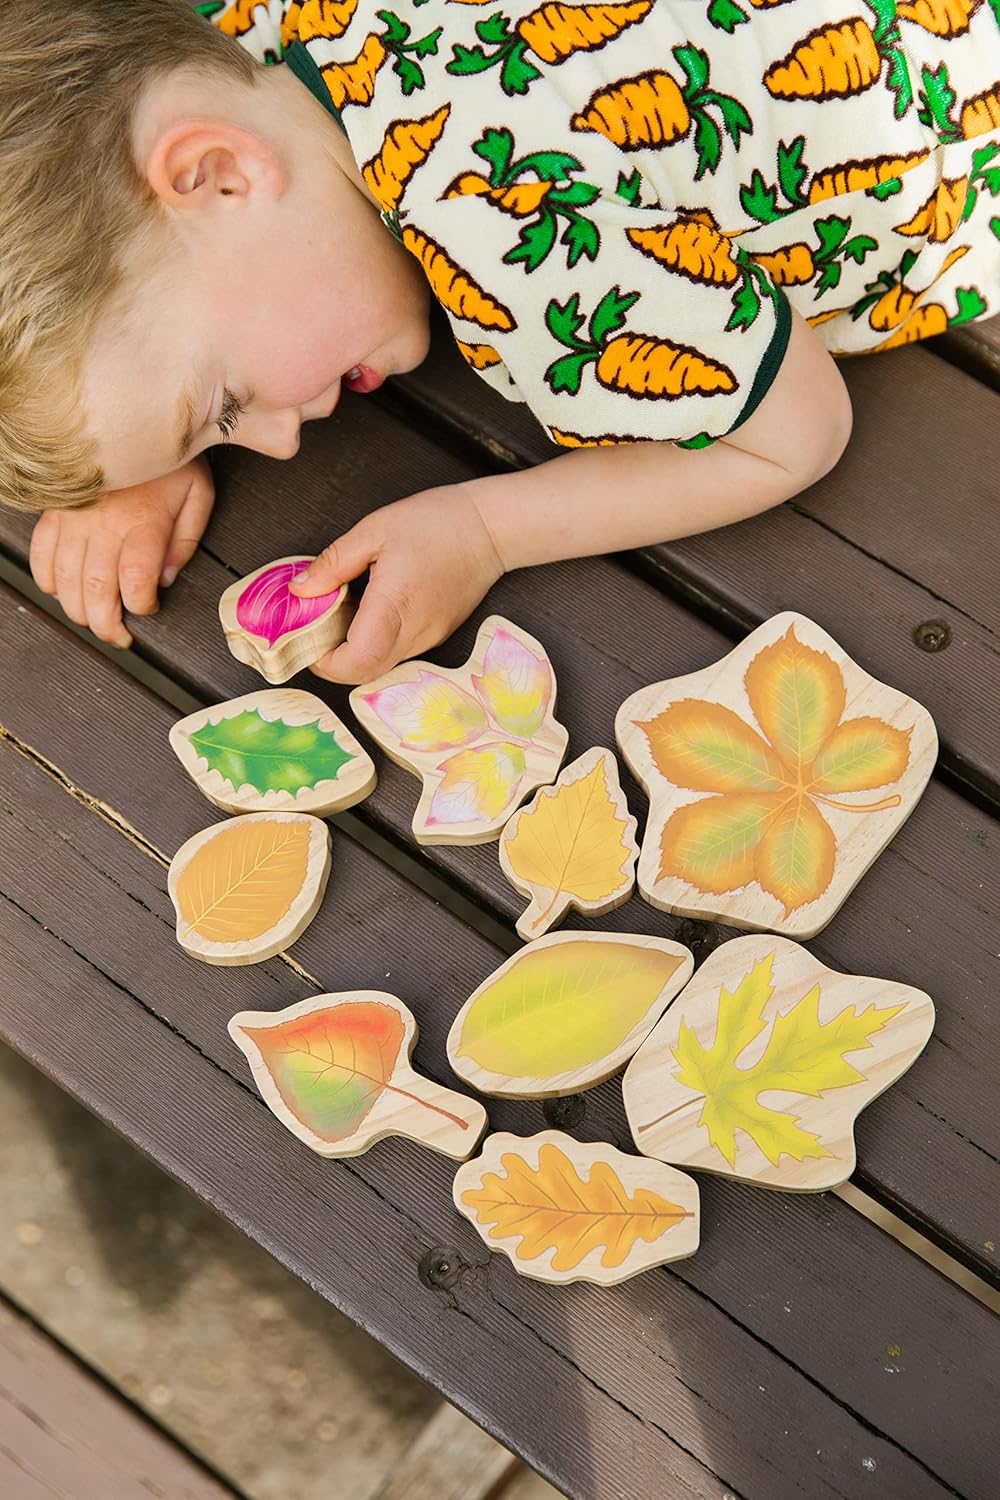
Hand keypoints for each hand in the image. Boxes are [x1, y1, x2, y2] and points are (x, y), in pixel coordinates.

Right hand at [29, 456, 214, 647]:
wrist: (134, 415)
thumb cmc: (169, 457)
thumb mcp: (198, 494)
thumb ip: (187, 540)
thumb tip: (167, 576)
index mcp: (144, 521)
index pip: (136, 581)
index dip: (141, 606)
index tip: (147, 608)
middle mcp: (106, 522)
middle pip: (96, 589)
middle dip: (106, 624)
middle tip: (118, 635)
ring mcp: (76, 516)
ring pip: (65, 578)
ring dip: (77, 609)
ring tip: (93, 619)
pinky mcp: (57, 509)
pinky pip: (41, 552)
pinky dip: (47, 578)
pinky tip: (61, 589)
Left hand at [290, 483, 503, 683]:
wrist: (491, 529)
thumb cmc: (438, 522)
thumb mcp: (375, 530)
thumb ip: (333, 563)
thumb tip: (300, 589)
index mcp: (396, 604)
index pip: (357, 661)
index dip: (325, 663)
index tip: (308, 640)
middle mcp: (415, 631)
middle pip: (365, 673)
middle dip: (333, 662)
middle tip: (316, 629)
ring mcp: (428, 638)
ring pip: (380, 666)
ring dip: (353, 652)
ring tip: (343, 615)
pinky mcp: (435, 636)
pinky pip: (396, 652)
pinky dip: (374, 642)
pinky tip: (370, 612)